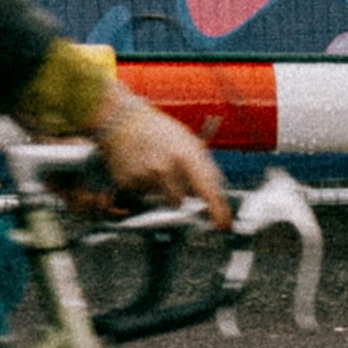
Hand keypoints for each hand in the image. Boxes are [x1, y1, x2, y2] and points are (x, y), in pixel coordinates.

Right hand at [84, 92, 228, 218]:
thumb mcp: (188, 142)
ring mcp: (145, 176)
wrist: (124, 121)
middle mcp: (165, 167)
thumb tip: (217, 194)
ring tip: (154, 168)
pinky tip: (141, 168)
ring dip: (160, 190)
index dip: (218, 211)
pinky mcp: (127, 183)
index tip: (223, 226)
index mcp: (186, 155)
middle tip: (170, 172)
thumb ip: (203, 167)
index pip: (207, 190)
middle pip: (179, 201)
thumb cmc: (160, 131)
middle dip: (178, 192)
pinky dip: (144, 187)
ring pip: (160, 199)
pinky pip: (142, 195)